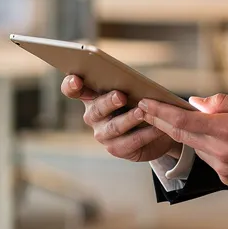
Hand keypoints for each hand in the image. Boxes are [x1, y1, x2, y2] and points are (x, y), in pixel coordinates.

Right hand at [61, 75, 177, 162]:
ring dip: (128, 119)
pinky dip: (145, 134)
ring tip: (142, 112)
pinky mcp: (116, 149)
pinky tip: (156, 127)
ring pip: (113, 127)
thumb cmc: (138, 100)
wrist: (155, 127)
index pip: (72, 89)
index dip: (71, 85)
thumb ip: (126, 82)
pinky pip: (130, 142)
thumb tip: (134, 79)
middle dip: (109, 102)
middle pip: (96, 109)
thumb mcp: (131, 88)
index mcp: (91, 95)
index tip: (76, 80)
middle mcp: (92, 116)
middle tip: (121, 96)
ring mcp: (102, 134)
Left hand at [138, 94, 227, 191]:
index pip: (182, 122)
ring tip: (194, 123)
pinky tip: (219, 141)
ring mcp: (224, 169)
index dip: (160, 113)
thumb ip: (219, 103)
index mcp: (225, 130)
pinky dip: (209, 148)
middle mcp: (221, 153)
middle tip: (148, 111)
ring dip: (191, 136)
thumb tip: (195, 104)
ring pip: (197, 149)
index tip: (145, 105)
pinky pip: (211, 161)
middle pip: (183, 136)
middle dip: (163, 122)